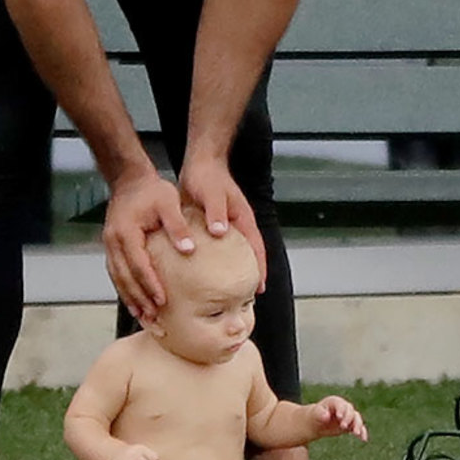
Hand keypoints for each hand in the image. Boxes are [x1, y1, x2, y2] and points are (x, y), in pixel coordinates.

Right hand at [103, 171, 194, 320]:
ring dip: (130, 299)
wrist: (130, 180)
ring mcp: (109, 245)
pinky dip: (125, 290)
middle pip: (124, 277)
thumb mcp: (168, 202)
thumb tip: (189, 250)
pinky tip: (135, 302)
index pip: (138, 264)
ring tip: (144, 318)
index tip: (162, 301)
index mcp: (126, 231)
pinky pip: (117, 273)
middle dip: (139, 300)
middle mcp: (113, 241)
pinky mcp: (112, 247)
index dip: (149, 284)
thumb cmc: (152, 190)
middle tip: (153, 319)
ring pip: (118, 278)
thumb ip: (177, 226)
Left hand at [179, 156, 266, 290]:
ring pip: (232, 253)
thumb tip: (220, 232)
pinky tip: (204, 272)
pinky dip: (214, 261)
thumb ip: (217, 212)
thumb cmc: (208, 176)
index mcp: (243, 219)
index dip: (260, 268)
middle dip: (249, 274)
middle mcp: (236, 225)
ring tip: (225, 290)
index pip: (256, 248)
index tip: (260, 288)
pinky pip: (216, 248)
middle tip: (245, 296)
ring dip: (232, 269)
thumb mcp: (213, 193)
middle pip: (248, 254)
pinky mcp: (211, 226)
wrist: (199, 163)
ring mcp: (225, 226)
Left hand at [311, 396, 367, 441]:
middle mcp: (344, 407)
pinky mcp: (352, 424)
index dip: (341, 410)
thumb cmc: (316, 416)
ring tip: (356, 434)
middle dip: (348, 418)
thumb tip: (326, 416)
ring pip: (357, 418)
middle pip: (350, 411)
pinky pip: (360, 427)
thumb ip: (320, 413)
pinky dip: (362, 432)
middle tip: (343, 426)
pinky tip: (364, 439)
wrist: (318, 422)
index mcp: (335, 401)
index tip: (339, 417)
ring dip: (358, 425)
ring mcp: (349, 416)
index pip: (341, 404)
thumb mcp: (316, 414)